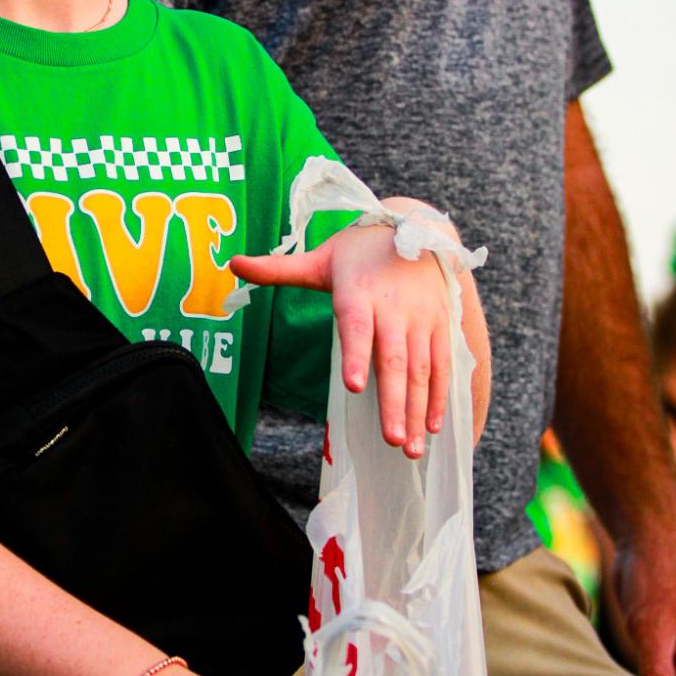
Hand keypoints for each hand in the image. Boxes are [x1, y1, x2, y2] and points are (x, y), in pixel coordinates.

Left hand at [232, 215, 455, 457]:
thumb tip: (233, 263)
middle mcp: (393, 308)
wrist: (414, 227)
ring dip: (416, 410)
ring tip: (409, 448)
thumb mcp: (320, 258)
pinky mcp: (440, 325)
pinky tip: (430, 428)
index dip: (356, 356)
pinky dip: (439, 398)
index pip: (356, 327)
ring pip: (421, 369)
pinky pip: (442, 365)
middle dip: (393, 402)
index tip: (352, 386)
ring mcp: (421, 318)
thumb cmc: (358, 251)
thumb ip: (279, 268)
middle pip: (393, 359)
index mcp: (358, 293)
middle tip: (390, 440)